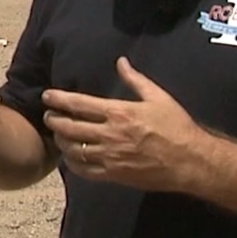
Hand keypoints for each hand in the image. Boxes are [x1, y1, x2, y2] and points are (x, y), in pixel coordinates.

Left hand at [41, 57, 204, 189]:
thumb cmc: (177, 127)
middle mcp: (110, 135)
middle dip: (54, 120)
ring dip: (61, 141)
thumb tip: (121, 62)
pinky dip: (72, 164)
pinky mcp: (114, 175)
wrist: (190, 161)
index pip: (79, 104)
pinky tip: (70, 158)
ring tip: (58, 135)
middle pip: (70, 127)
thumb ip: (136, 79)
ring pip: (74, 149)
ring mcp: (110, 157)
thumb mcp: (158, 97)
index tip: (47, 96)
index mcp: (119, 113)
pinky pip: (84, 171)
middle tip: (48, 116)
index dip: (59, 99)